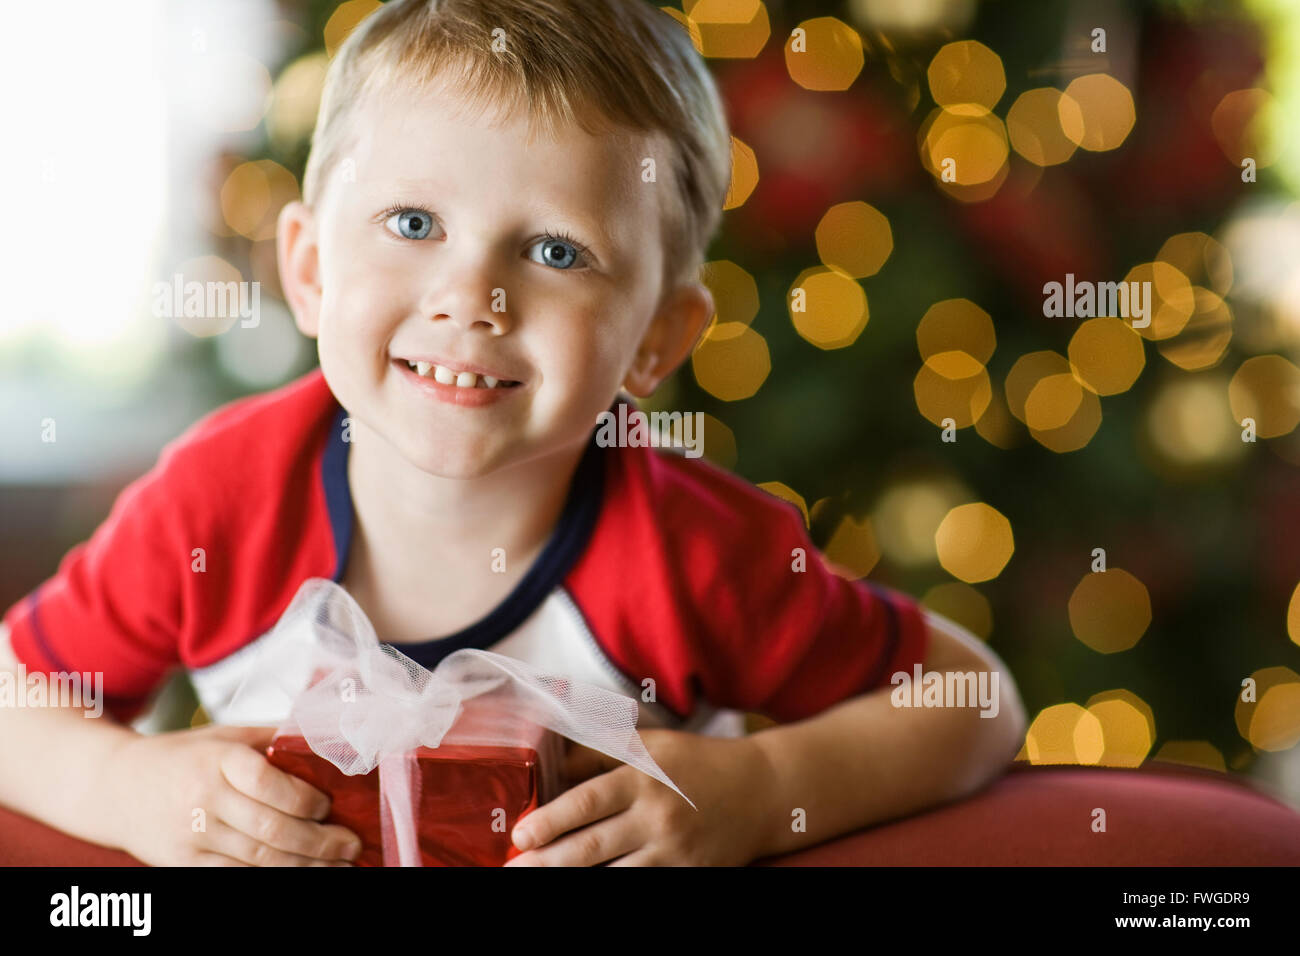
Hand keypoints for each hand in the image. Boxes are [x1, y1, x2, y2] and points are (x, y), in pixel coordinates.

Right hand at [108, 724, 363, 865]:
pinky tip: (300, 872)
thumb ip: (273, 740)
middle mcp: (204, 800)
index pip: (270, 785)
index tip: (329, 805)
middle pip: (271, 830)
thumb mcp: (225, 736)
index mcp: (218, 760)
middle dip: (319, 842)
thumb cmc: (183, 756)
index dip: (307, 800)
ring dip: (304, 866)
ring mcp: (192, 837)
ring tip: (336, 865)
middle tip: (350, 846)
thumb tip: (328, 742)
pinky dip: (272, 876)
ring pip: (258, 860)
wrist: (115, 787)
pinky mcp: (183, 864)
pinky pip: (236, 876)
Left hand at [504, 729, 773, 865]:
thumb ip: (601, 750)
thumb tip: (552, 760)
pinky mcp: (688, 875)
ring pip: (613, 876)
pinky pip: (641, 886)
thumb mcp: (651, 746)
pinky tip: (590, 886)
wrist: (762, 791)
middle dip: (546, 862)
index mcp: (644, 778)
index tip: (520, 833)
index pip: (587, 802)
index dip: (550, 820)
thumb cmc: (697, 763)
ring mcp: (674, 852)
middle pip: (592, 847)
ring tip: (542, 882)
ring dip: (574, 881)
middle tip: (513, 868)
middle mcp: (657, 816)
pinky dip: (614, 886)